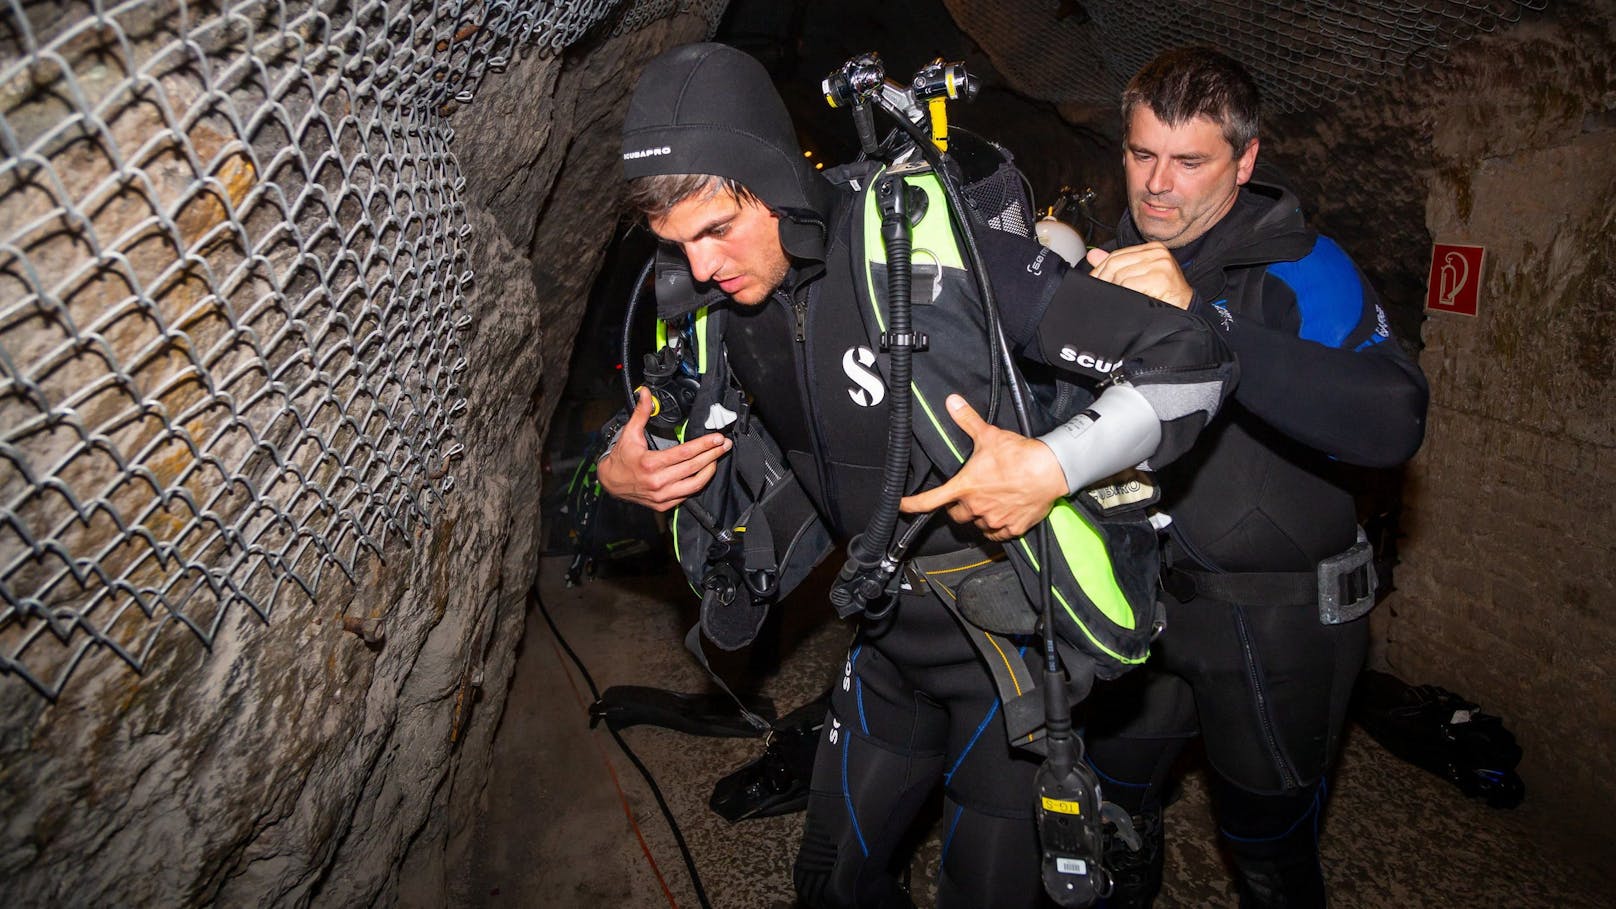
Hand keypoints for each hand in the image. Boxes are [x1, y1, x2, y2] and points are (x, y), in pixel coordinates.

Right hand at [596, 388, 730, 511]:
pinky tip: (705, 472)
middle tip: (725, 445)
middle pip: (694, 467)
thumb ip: (641, 412)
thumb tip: (645, 393)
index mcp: (651, 463)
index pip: (685, 453)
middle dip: (713, 454)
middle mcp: (658, 481)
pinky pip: (687, 494)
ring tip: (717, 458)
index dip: (704, 444)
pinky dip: (698, 483)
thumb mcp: (630, 434)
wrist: (610, 483)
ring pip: (695, 484)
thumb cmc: (621, 458)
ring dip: (710, 470)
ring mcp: (662, 495)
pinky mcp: (664, 504)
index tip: (717, 438)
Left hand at [898, 395, 1067, 541]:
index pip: (930, 501)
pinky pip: (998, 534)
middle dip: (957, 508)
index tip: (902, 505)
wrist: (1049, 470)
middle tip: (965, 497)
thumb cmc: (1019, 454)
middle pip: (956, 515)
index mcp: (965, 487)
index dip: (912, 505)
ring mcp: (994, 520)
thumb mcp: (989, 434)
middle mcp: (976, 507)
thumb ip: (967, 420)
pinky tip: (1002, 515)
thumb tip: (952, 402)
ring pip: (977, 525)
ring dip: (978, 516)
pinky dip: (997, 527)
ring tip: (987, 503)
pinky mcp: (1012, 529)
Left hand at [1086, 242, 1193, 309]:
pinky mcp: (1161, 277)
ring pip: (1121, 275)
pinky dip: (1124, 294)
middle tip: (1099, 292)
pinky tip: (1127, 300)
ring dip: (1114, 289)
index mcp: (1152, 249)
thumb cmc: (1164, 294)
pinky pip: (1129, 284)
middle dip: (1102, 279)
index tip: (1093, 281)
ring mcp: (1160, 264)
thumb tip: (1093, 255)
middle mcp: (1157, 253)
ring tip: (1115, 298)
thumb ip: (1118, 264)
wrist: (1186, 309)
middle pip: (1116, 263)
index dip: (1100, 269)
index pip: (1117, 255)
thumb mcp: (1140, 275)